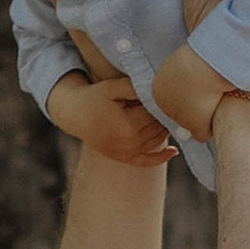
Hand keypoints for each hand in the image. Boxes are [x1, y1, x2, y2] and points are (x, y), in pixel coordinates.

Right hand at [50, 71, 175, 168]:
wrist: (76, 115)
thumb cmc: (96, 98)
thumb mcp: (114, 88)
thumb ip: (136, 87)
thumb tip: (159, 89)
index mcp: (128, 126)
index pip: (155, 113)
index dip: (158, 101)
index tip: (157, 92)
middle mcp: (130, 144)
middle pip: (158, 127)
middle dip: (162, 114)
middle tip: (161, 101)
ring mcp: (128, 154)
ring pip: (157, 140)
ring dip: (164, 128)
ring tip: (163, 113)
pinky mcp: (125, 159)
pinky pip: (148, 161)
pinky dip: (162, 157)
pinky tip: (174, 151)